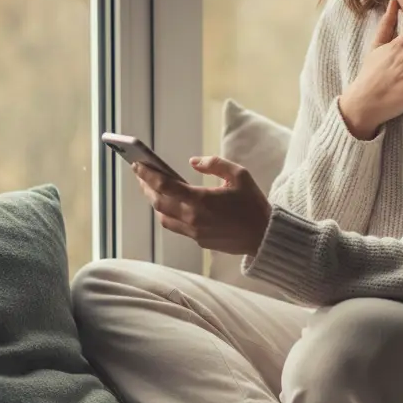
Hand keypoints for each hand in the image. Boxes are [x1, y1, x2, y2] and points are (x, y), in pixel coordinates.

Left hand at [132, 156, 271, 254]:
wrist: (265, 236)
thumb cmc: (253, 205)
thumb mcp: (240, 175)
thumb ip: (215, 164)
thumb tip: (193, 162)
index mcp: (201, 200)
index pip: (164, 185)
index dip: (148, 174)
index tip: (137, 165)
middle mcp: (193, 218)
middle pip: (158, 202)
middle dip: (146, 187)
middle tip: (142, 175)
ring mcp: (195, 232)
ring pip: (163, 217)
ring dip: (155, 202)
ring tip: (153, 190)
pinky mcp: (199, 241)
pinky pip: (177, 227)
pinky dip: (169, 214)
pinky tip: (171, 206)